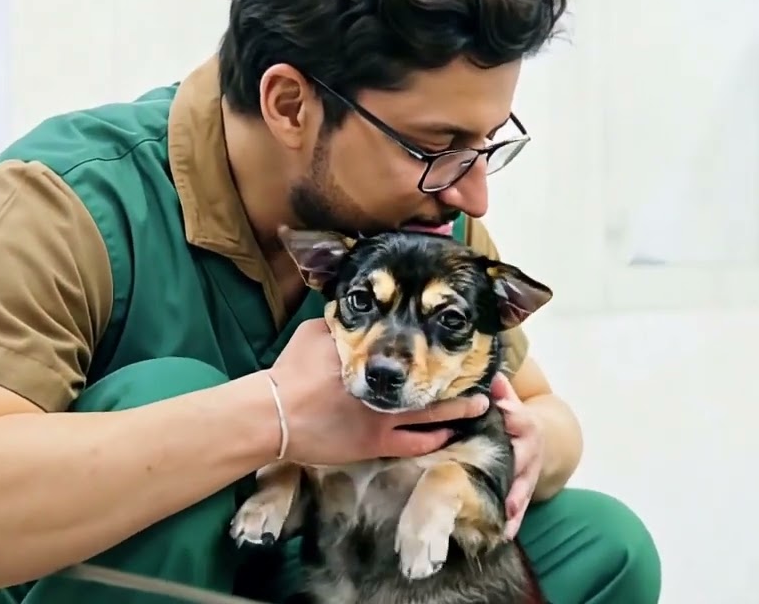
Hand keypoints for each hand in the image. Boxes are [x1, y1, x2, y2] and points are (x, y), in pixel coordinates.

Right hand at [262, 319, 488, 465]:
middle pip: (433, 376)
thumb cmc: (290, 372)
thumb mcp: (315, 332)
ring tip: (481, 403)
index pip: (409, 341)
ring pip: (432, 413)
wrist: (273, 415)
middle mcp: (384, 383)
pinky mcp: (376, 444)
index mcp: (371, 352)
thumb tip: (361, 313)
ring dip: (459, 408)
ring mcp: (383, 416)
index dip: (435, 340)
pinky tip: (450, 432)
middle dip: (459, 376)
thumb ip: (344, 324)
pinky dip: (436, 437)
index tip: (453, 337)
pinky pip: (416, 443)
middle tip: (485, 373)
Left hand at [489, 373, 542, 539]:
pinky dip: (513, 523)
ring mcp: (528, 475)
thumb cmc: (516, 421)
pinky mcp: (523, 492)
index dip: (512, 414)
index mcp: (527, 425)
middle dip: (515, 469)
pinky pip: (519, 509)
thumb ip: (502, 392)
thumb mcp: (511, 403)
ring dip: (516, 503)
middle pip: (523, 461)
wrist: (543, 440)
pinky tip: (504, 534)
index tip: (501, 409)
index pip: (521, 418)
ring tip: (507, 515)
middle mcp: (530, 452)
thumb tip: (494, 375)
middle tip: (506, 479)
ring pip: (523, 489)